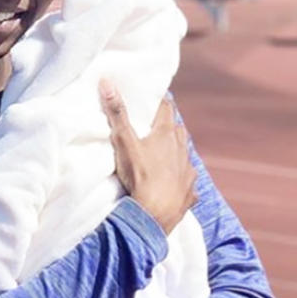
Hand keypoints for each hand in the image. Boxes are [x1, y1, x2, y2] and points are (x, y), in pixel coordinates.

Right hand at [100, 80, 197, 233]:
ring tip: (166, 155)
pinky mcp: (189, 192)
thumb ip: (117, 113)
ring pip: (185, 155)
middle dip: (170, 127)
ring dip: (177, 152)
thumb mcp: (124, 142)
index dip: (160, 103)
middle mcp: (182, 150)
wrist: (154, 214)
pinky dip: (182, 181)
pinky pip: (189, 183)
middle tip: (158, 127)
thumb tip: (107, 83)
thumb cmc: (140, 176)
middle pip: (179, 131)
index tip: (155, 99)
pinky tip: (177, 186)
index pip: (166, 110)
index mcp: (167, 135)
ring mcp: (188, 172)